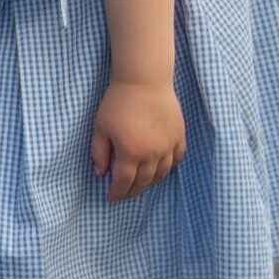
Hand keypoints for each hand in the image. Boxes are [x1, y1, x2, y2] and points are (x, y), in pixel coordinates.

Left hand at [93, 80, 185, 200]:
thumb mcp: (100, 128)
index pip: (124, 182)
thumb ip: (99, 153)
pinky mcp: (179, 136)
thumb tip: (100, 174)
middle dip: (132, 191)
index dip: (117, 193)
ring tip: (140, 183)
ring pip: (161, 174)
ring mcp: (168, 146)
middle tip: (124, 193)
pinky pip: (177, 159)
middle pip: (143, 182)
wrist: (144, 81)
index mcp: (130, 153)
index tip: (110, 197)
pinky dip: (168, 167)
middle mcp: (152, 154)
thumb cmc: (118, 102)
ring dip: (150, 182)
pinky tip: (160, 167)